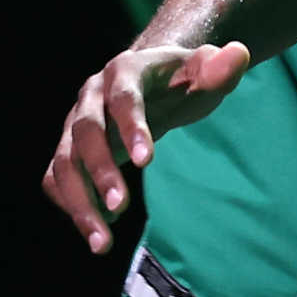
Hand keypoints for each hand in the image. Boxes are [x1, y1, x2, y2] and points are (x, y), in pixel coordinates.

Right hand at [41, 38, 253, 253]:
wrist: (154, 83)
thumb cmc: (183, 80)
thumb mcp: (205, 72)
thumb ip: (220, 68)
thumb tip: (239, 54)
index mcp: (124, 70)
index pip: (124, 98)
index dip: (131, 127)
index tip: (146, 162)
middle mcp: (91, 96)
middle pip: (86, 132)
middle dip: (101, 170)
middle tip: (121, 206)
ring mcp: (74, 124)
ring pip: (64, 162)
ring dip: (79, 202)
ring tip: (102, 243)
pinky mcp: (67, 149)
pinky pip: (56, 179)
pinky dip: (71, 205)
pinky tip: (99, 232)